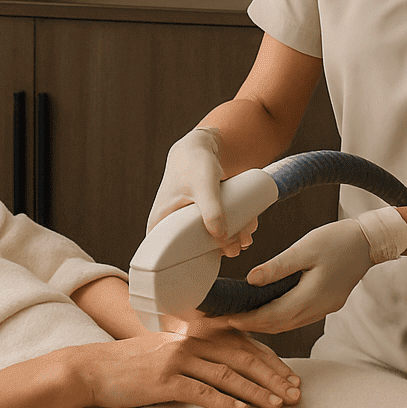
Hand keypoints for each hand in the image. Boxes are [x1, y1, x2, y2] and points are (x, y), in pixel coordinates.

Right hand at [65, 322, 300, 407]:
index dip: (271, 361)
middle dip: (272, 377)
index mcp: (195, 332)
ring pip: (226, 375)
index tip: (292, 378)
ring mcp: (176, 359)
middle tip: (295, 395)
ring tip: (277, 405)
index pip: (242, 344)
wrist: (93, 370)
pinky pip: (199, 391)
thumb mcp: (170, 351)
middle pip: (241, 357)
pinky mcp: (163, 380)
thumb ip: (199, 353)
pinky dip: (223, 401)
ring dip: (256, 391)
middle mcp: (190, 341)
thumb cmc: (134, 365)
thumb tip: (234, 367)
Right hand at [147, 127, 255, 256]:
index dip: (193, 260)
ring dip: (230, 240)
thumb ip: (211, 210)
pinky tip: (247, 228)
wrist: (201, 147)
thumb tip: (219, 236)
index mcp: (159, 224)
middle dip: (220, 249)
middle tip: (239, 244)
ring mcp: (186, 223)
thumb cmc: (195, 164)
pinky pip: (216, 230)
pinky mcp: (201, 218)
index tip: (217, 254)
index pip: (168, 256)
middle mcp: (170, 227)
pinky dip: (232, 230)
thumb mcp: (204, 186)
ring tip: (247, 234)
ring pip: (209, 240)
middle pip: (194, 250)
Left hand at [227, 219, 372, 334]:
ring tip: (245, 318)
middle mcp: (318, 308)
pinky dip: (282, 318)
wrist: (370, 241)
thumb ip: (277, 267)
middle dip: (254, 326)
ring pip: (290, 324)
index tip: (228, 320)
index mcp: (311, 296)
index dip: (249, 321)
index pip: (272, 317)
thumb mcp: (303, 248)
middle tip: (229, 322)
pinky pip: (300, 317)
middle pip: (280, 326)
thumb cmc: (337, 239)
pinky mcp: (329, 303)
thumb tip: (250, 281)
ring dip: (268, 324)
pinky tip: (271, 310)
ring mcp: (325, 308)